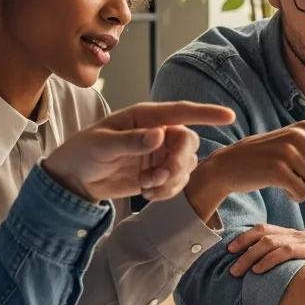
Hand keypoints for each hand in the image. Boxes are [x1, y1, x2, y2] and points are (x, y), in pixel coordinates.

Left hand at [42, 101, 234, 202]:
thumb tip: (160, 134)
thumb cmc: (84, 151)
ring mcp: (160, 153)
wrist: (75, 177)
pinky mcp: (158, 173)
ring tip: (147, 186)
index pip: (181, 112)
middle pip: (188, 142)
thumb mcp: (103, 145)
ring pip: (186, 164)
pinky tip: (148, 193)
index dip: (206, 113)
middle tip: (158, 176)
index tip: (229, 116)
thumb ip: (131, 141)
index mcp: (145, 116)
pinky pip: (177, 182)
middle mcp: (158, 132)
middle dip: (179, 162)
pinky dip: (167, 191)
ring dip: (172, 179)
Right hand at [185, 121, 304, 220]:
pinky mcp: (278, 170)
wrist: (230, 166)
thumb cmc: (267, 160)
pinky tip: (283, 189)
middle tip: (304, 179)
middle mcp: (301, 136)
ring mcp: (289, 152)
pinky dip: (296, 197)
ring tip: (290, 181)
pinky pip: (304, 194)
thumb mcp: (296, 155)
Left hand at [228, 224, 304, 276]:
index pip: (262, 229)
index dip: (244, 237)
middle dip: (242, 247)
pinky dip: (268, 260)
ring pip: (269, 243)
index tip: (228, 248)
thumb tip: (260, 268)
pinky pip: (285, 252)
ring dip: (250, 256)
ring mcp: (303, 241)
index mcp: (291, 234)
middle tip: (229, 262)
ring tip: (238, 270)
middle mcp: (295, 234)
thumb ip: (285, 257)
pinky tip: (258, 270)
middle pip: (262, 234)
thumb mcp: (302, 258)